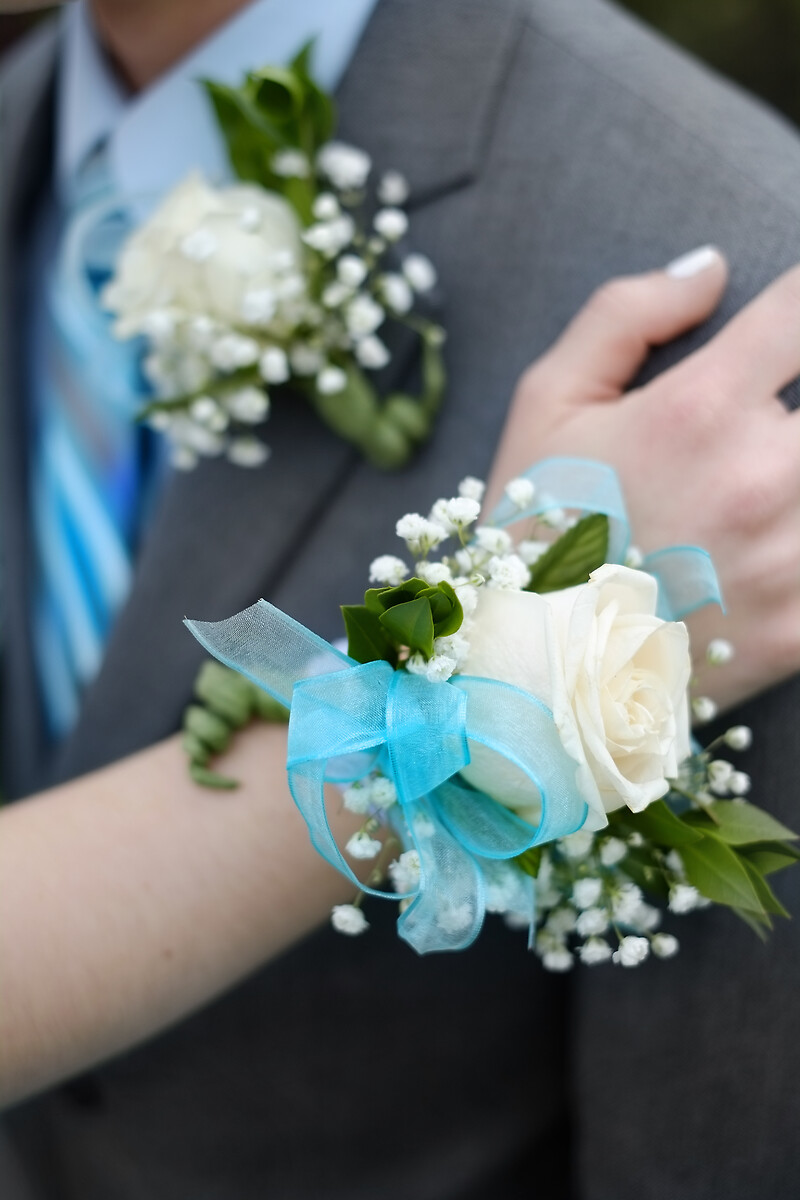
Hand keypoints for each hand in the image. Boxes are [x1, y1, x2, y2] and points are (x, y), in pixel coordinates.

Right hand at [485, 246, 799, 711]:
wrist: (533, 674)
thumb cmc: (533, 532)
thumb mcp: (546, 404)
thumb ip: (626, 315)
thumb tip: (711, 269)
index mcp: (699, 408)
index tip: (795, 320)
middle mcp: (760, 475)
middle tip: (767, 420)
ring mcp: (792, 557)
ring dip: (799, 466)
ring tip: (767, 477)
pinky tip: (776, 538)